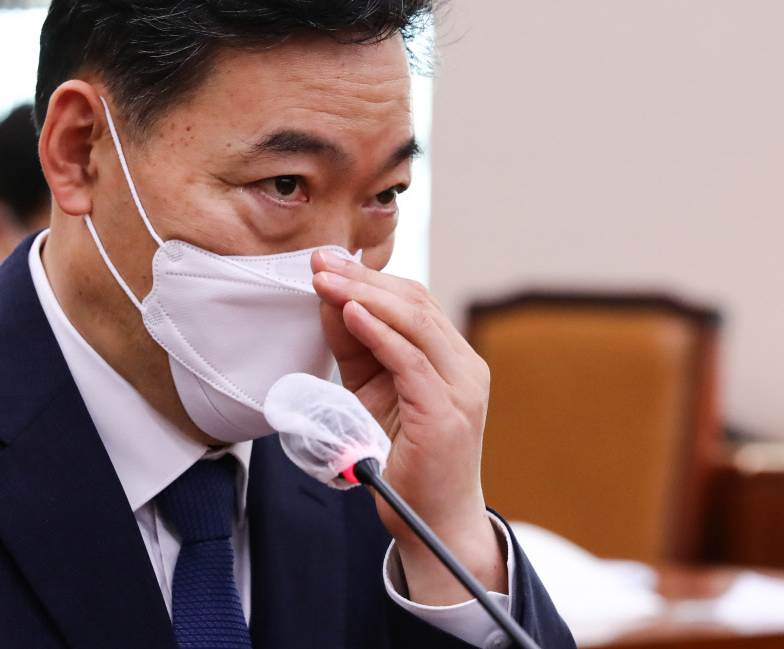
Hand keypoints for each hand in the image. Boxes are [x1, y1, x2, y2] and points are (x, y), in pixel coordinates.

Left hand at [310, 249, 506, 603]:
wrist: (431, 523)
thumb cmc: (401, 458)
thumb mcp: (371, 391)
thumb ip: (356, 347)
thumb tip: (330, 298)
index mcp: (451, 358)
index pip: (413, 300)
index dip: (369, 276)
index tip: (326, 260)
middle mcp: (464, 367)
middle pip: (415, 303)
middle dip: (362, 278)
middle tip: (319, 261)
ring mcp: (461, 389)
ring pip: (416, 323)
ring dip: (365, 296)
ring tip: (325, 280)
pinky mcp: (446, 414)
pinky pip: (411, 361)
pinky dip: (378, 333)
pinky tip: (349, 313)